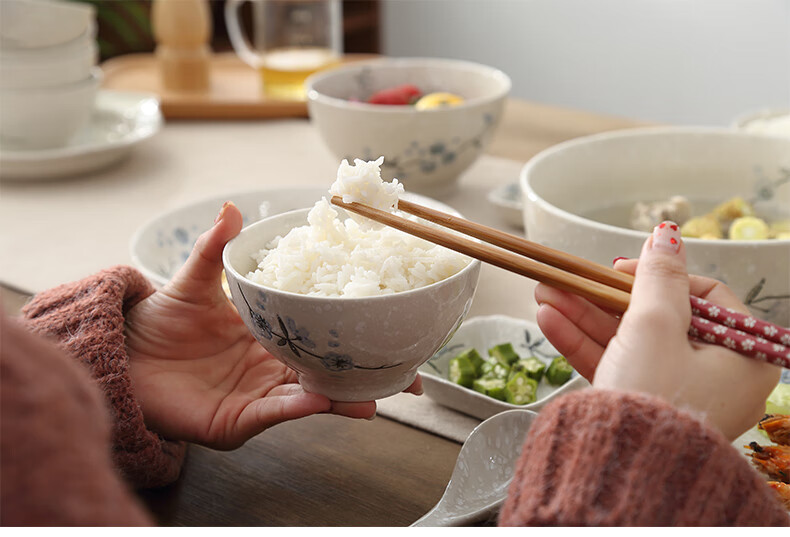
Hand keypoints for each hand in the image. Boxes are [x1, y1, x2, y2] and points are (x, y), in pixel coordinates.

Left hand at [124, 202, 421, 449]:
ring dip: (342, 399)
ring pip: (310, 399)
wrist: (124, 356)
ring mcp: (258, 396)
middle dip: (366, 378)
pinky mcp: (237, 422)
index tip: (393, 328)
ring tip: (375, 398)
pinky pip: (273, 414)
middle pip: (329, 374)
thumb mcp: (194, 280)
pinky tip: (320, 400)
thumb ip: (215, 248)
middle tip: (408, 377)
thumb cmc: (163, 321)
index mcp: (271, 334)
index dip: (355, 335)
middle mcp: (272, 369)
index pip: (323, 337)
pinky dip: (296, 408)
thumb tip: (232, 208)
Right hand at [534, 221, 779, 439]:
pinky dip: (583, 343)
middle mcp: (713, 374)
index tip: (619, 269)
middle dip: (602, 296)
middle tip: (569, 277)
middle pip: (654, 318)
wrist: (623, 469)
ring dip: (583, 315)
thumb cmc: (655, 395)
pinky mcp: (641, 404)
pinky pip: (615, 364)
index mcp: (741, 355)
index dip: (657, 277)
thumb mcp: (656, 324)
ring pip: (626, 340)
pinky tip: (549, 320)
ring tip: (544, 292)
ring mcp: (672, 391)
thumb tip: (668, 235)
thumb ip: (658, 277)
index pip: (703, 297)